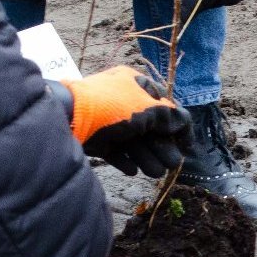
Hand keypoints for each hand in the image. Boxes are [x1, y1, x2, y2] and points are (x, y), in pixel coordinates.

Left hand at [60, 66, 191, 176]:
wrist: (70, 117)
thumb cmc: (113, 108)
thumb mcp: (149, 108)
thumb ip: (171, 117)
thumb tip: (183, 125)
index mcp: (136, 84)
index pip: (165, 104)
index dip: (179, 126)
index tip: (187, 147)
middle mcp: (122, 100)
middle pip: (149, 127)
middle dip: (162, 147)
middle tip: (172, 165)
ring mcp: (107, 119)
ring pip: (133, 141)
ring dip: (147, 156)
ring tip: (155, 173)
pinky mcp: (95, 138)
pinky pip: (115, 150)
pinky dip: (125, 160)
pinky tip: (133, 171)